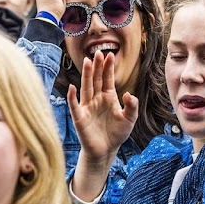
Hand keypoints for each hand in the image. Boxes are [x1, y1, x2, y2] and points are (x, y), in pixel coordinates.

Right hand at [67, 52, 138, 166]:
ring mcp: (87, 107)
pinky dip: (72, 97)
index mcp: (108, 98)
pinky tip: (73, 88)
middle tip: (98, 52)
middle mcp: (97, 99)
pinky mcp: (80, 118)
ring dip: (87, 75)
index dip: (108, 68)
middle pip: (96, 80)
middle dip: (97, 67)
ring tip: (88, 62)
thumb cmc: (117, 134)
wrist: (105, 151)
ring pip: (86, 88)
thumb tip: (128, 94)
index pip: (107, 79)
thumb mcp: (129, 119)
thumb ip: (131, 106)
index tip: (110, 55)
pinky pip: (75, 106)